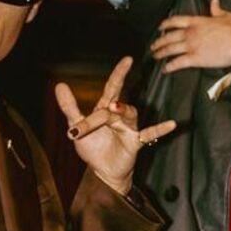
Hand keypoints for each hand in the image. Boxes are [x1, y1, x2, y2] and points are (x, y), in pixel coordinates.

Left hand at [56, 56, 176, 193]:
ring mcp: (130, 128)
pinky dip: (161, 129)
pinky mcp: (136, 142)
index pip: (114, 88)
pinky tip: (172, 124)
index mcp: (105, 109)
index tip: (128, 59)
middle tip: (83, 125)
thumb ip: (69, 107)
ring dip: (122, 113)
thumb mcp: (76, 126)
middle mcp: (120, 116)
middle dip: (103, 111)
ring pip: (129, 115)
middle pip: (115, 105)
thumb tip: (59, 85)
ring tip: (113, 110)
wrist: (103, 171)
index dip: (120, 74)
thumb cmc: (92, 147)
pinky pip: (151, 134)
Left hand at [152, 0, 230, 72]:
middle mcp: (190, 33)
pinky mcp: (194, 58)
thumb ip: (217, 9)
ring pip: (170, 49)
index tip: (160, 27)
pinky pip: (177, 63)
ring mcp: (191, 46)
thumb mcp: (226, 16)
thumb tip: (214, 1)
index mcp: (197, 22)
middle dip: (159, 41)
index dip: (165, 24)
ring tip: (155, 56)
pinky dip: (169, 66)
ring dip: (160, 53)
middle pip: (169, 36)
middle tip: (153, 45)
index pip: (176, 21)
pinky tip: (164, 69)